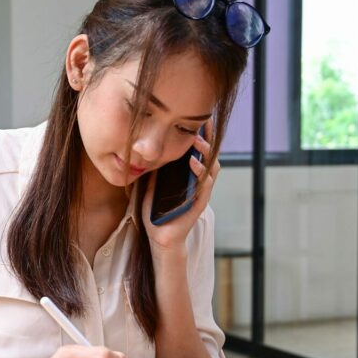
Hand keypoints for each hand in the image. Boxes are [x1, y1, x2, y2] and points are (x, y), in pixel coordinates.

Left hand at [141, 120, 219, 254]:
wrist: (159, 237)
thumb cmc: (156, 212)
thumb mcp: (151, 185)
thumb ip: (153, 169)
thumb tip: (146, 150)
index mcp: (189, 175)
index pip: (198, 151)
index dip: (200, 135)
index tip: (197, 119)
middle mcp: (198, 182)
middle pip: (209, 155)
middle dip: (207, 138)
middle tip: (202, 122)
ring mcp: (201, 192)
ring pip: (211, 168)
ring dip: (205, 153)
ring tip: (196, 141)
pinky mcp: (199, 204)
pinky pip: (204, 185)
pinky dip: (200, 173)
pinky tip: (193, 164)